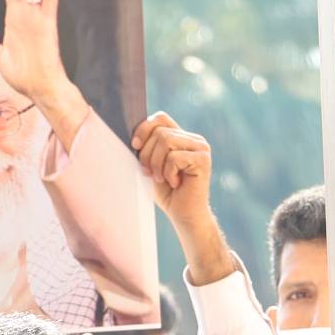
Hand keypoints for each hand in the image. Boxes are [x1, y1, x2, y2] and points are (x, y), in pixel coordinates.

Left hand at [130, 112, 232, 283]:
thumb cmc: (167, 193)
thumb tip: (132, 137)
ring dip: (157, 164)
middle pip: (160, 131)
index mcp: (181, 137)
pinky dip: (168, 173)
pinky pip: (174, 157)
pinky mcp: (203, 159)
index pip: (160, 118)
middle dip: (147, 154)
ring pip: (166, 141)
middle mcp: (194, 139)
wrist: (184, 215)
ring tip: (162, 179)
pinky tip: (175, 183)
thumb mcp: (151, 166)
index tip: (135, 146)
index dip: (144, 129)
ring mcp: (201, 148)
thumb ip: (146, 148)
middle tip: (151, 173)